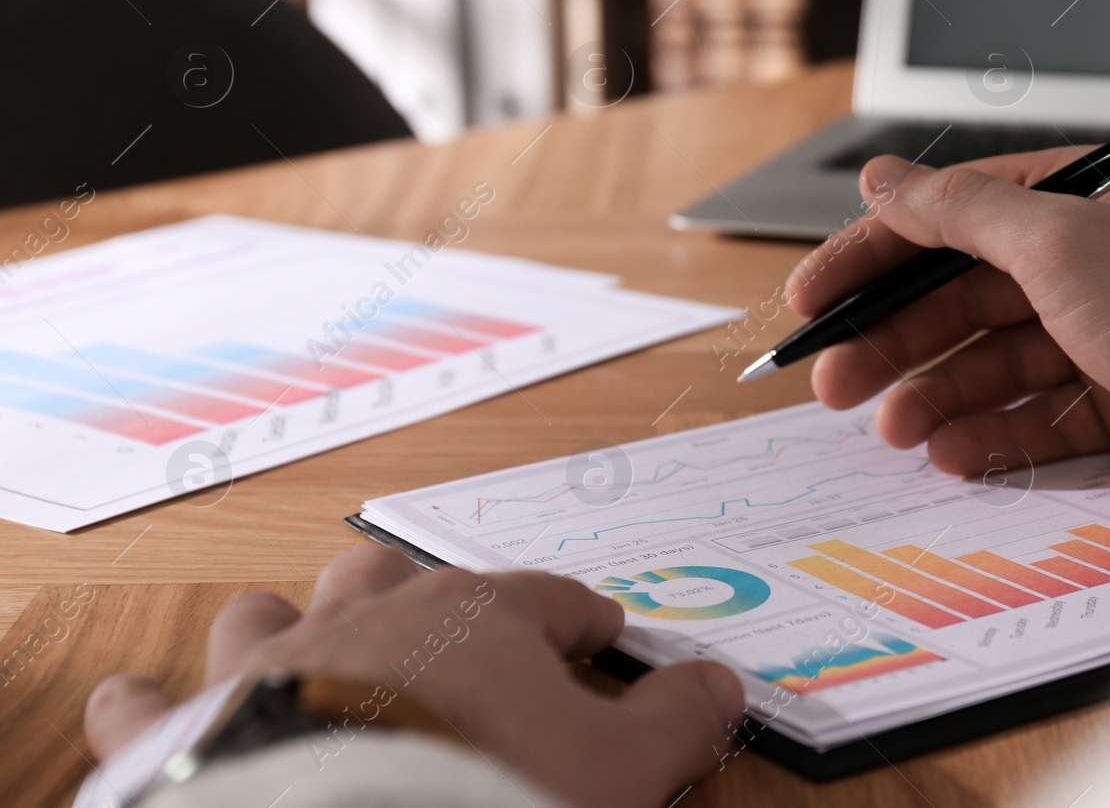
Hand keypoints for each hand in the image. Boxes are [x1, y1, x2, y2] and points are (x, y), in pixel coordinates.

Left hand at [83, 545, 744, 807]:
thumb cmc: (497, 792)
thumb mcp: (622, 770)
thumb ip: (677, 722)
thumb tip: (723, 686)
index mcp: (476, 617)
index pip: (542, 594)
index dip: (574, 613)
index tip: (596, 629)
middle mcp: (367, 616)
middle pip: (392, 571)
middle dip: (419, 591)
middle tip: (445, 625)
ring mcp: (266, 663)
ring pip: (266, 609)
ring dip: (282, 623)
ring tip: (298, 644)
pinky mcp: (179, 730)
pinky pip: (141, 703)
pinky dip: (141, 705)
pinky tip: (139, 706)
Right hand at [786, 149, 1109, 518]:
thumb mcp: (1056, 242)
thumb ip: (960, 209)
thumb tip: (885, 177)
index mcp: (1072, 205)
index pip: (946, 221)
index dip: (870, 258)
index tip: (812, 299)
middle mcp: (1085, 265)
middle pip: (960, 300)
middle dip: (894, 342)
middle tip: (833, 383)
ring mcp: (1100, 337)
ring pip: (990, 364)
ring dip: (935, 396)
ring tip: (894, 431)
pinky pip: (1031, 419)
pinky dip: (990, 436)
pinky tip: (954, 455)